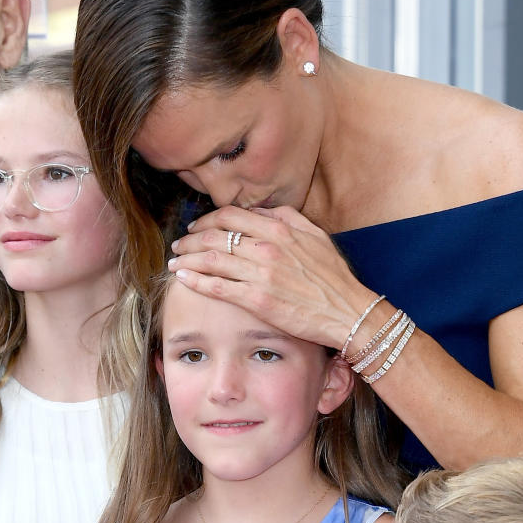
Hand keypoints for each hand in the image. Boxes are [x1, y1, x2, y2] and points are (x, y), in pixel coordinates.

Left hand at [169, 205, 377, 350]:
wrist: (347, 311)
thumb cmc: (334, 277)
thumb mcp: (315, 236)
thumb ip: (287, 218)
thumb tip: (261, 211)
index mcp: (278, 228)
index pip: (230, 216)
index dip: (206, 220)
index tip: (196, 228)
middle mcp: (266, 247)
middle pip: (214, 236)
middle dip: (190, 240)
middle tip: (179, 246)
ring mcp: (260, 274)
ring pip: (211, 259)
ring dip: (187, 259)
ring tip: (175, 263)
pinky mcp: (257, 300)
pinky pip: (217, 287)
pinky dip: (196, 280)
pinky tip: (183, 278)